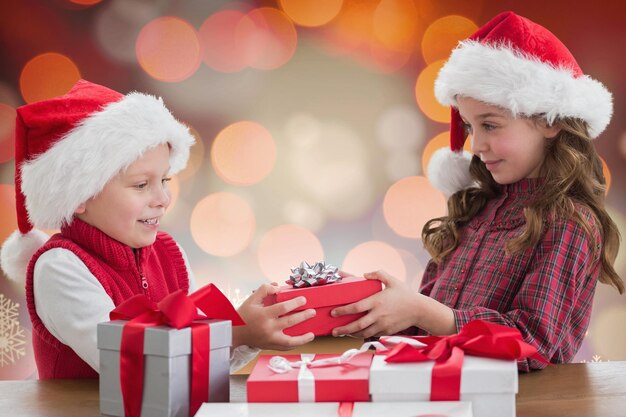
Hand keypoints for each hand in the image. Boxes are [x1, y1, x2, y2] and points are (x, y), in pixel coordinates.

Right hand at [232, 283, 315, 349]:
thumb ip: (264, 290)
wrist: (234, 333)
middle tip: (312, 312)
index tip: (303, 299)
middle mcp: (268, 328)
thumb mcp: (252, 299)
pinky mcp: (270, 346)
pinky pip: (285, 347)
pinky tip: (301, 341)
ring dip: (303, 338)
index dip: (295, 303)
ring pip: (290, 341)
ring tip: (312, 334)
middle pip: (290, 322)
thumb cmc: (244, 315)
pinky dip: (294, 345)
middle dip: (304, 316)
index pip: (283, 308)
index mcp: (264, 315)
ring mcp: (270, 339)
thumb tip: (278, 288)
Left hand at [330, 270, 455, 337]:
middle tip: (333, 330)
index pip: (355, 307)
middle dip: (343, 328)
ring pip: (363, 333)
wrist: (419, 310)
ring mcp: (382, 324)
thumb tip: (365, 274)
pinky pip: (372, 334)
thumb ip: (378, 274)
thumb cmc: (405, 294)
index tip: (333, 313)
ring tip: (343, 333)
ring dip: (351, 334)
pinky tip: (356, 333)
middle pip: (357, 324)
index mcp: (377, 301)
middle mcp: (378, 314)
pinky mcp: (387, 331)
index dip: (343, 311)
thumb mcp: (392, 280)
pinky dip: (363, 335)